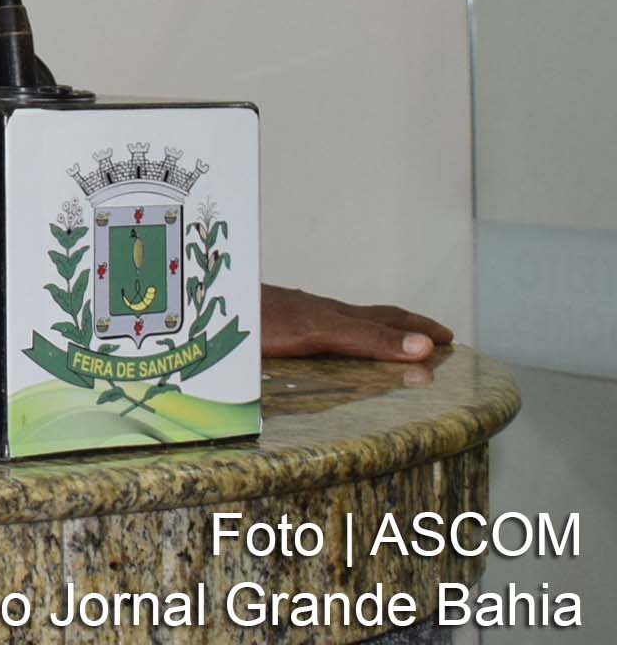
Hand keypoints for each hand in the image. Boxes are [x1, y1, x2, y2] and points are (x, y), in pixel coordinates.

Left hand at [261, 284, 453, 361]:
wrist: (205, 303)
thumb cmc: (257, 319)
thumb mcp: (320, 332)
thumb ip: (367, 340)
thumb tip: (425, 349)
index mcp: (336, 316)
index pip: (388, 320)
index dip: (420, 330)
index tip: (450, 339)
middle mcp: (319, 314)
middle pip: (370, 319)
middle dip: (404, 330)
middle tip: (434, 341)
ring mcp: (295, 319)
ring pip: (343, 327)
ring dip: (371, 336)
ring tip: (386, 348)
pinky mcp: (273, 328)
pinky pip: (317, 334)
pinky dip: (337, 342)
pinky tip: (323, 352)